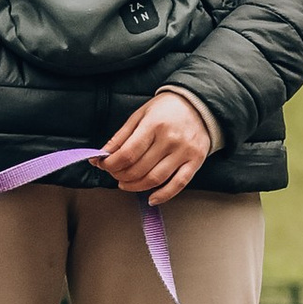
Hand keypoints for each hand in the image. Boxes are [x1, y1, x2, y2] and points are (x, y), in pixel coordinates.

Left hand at [102, 86, 217, 202]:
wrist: (199, 105)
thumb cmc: (168, 108)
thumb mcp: (140, 114)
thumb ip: (121, 136)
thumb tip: (103, 155)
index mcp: (154, 124)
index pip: (127, 153)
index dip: (111, 164)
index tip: (103, 165)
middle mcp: (170, 139)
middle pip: (139, 168)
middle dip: (121, 175)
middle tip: (115, 174)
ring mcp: (184, 152)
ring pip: (155, 179)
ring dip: (136, 187)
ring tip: (126, 184)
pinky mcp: (195, 161)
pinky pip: (178, 184)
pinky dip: (163, 195)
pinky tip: (151, 198)